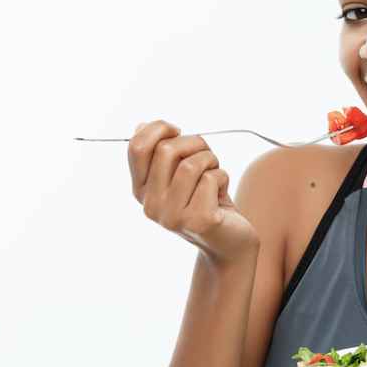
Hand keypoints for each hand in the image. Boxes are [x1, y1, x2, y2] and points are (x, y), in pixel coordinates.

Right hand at [127, 120, 258, 263]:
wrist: (230, 241)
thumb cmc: (205, 199)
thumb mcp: (179, 174)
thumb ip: (160, 153)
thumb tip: (142, 125)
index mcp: (141, 190)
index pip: (136, 148)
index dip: (158, 128)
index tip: (177, 131)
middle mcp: (151, 206)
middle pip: (166, 150)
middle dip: (194, 143)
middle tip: (206, 155)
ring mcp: (172, 217)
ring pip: (190, 164)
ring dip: (210, 160)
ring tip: (214, 174)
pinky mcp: (198, 222)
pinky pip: (211, 179)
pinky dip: (223, 177)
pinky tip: (222, 193)